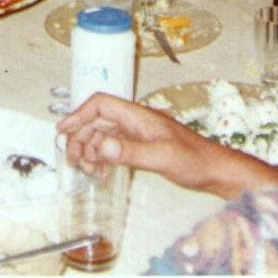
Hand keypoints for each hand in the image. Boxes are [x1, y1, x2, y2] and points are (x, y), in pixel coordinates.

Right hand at [57, 93, 277, 197]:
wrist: (215, 170)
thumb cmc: (194, 160)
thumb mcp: (162, 157)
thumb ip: (130, 151)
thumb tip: (100, 145)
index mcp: (138, 116)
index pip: (101, 105)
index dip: (78, 115)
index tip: (62, 131)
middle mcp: (136, 122)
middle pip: (97, 121)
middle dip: (80, 137)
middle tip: (72, 160)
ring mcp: (139, 134)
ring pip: (104, 135)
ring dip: (90, 150)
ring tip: (87, 170)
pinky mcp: (143, 147)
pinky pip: (114, 147)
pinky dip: (103, 158)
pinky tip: (103, 173)